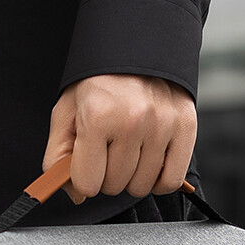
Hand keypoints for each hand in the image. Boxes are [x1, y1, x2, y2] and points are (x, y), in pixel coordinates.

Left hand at [42, 74, 196, 203]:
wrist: (136, 49)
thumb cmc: (98, 86)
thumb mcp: (65, 114)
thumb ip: (58, 158)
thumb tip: (77, 195)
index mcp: (98, 116)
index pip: (87, 183)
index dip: (83, 178)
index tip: (87, 162)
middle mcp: (132, 120)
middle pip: (114, 186)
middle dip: (106, 175)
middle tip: (109, 149)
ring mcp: (162, 124)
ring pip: (141, 186)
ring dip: (132, 176)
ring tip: (130, 149)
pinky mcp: (186, 126)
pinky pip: (171, 180)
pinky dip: (159, 180)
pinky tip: (150, 163)